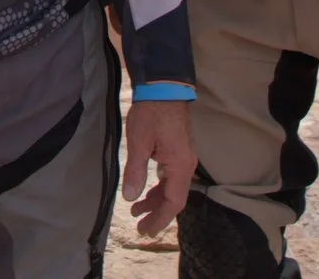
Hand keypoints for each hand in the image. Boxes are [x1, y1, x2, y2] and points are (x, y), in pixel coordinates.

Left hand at [121, 98, 194, 237]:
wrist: (164, 87)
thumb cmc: (151, 113)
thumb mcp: (139, 143)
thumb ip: (136, 172)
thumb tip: (131, 198)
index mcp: (180, 165)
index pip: (173, 202)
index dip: (160, 219)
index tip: (146, 230)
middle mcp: (187, 164)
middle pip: (175, 198)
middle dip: (157, 213)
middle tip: (139, 226)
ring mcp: (185, 157)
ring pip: (173, 187)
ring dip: (156, 199)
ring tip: (137, 208)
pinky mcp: (180, 150)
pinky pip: (172, 176)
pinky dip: (160, 186)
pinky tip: (148, 188)